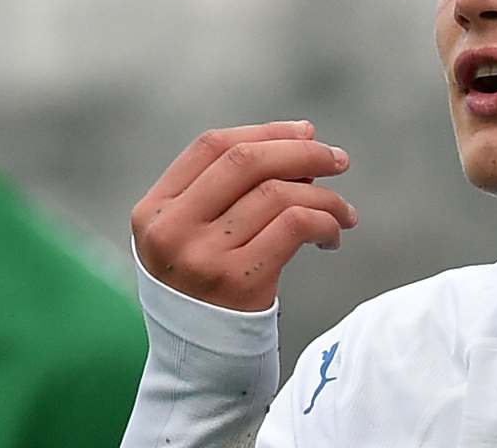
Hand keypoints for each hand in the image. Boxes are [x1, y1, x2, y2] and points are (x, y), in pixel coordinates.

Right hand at [130, 121, 357, 310]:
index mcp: (152, 210)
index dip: (266, 132)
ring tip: (344, 212)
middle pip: (246, 161)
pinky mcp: (236, 282)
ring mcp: (201, 257)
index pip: (212, 146)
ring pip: (278, 194)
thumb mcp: (197, 235)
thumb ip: (233, 189)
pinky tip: (333, 237)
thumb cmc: (210, 288)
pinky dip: (325, 222)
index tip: (306, 133)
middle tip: (340, 160)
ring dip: (325, 196)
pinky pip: (295, 226)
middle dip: (303, 152)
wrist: (202, 363)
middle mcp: (170, 230)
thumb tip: (303, 136)